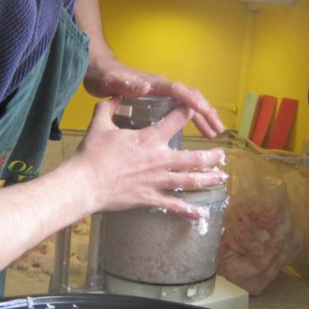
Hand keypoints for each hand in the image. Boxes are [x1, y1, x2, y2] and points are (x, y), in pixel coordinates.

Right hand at [69, 97, 226, 218]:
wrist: (86, 183)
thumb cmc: (92, 154)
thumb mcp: (99, 124)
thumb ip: (108, 107)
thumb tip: (115, 95)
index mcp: (149, 139)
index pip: (176, 120)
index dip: (189, 111)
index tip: (197, 109)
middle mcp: (159, 159)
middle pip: (193, 157)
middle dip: (211, 156)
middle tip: (222, 154)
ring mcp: (157, 181)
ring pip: (190, 180)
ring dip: (208, 179)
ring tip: (221, 177)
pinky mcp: (151, 198)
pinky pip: (173, 205)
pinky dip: (188, 210)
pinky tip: (200, 213)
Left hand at [83, 56, 224, 139]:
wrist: (98, 71)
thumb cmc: (104, 76)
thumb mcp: (111, 81)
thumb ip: (126, 84)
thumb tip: (145, 86)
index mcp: (154, 84)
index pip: (178, 90)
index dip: (191, 100)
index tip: (204, 111)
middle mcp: (162, 87)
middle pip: (190, 97)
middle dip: (205, 112)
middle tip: (217, 130)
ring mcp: (162, 94)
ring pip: (188, 104)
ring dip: (202, 117)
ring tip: (213, 134)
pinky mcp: (159, 100)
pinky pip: (181, 109)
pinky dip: (192, 119)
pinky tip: (197, 131)